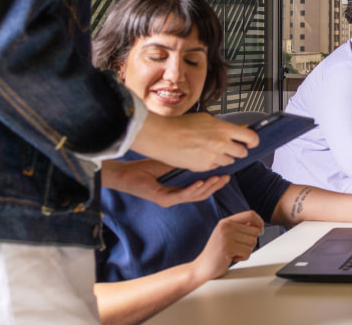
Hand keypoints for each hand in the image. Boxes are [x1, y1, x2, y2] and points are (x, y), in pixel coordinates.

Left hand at [101, 159, 228, 207]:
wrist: (125, 173)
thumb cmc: (146, 168)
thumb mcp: (171, 163)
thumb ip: (186, 163)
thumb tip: (203, 152)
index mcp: (179, 190)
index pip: (201, 189)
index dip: (214, 184)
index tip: (225, 174)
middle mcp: (176, 197)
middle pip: (201, 195)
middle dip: (215, 186)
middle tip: (226, 177)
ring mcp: (169, 199)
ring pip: (194, 196)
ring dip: (208, 188)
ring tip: (217, 178)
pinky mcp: (162, 199)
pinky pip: (181, 195)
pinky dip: (192, 189)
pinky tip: (201, 182)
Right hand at [131, 113, 259, 171]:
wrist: (162, 136)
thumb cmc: (182, 125)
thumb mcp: (207, 119)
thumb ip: (226, 126)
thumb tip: (242, 127)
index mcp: (224, 129)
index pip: (251, 137)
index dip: (253, 141)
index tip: (250, 142)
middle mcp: (222, 144)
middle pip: (242, 152)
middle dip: (238, 150)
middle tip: (230, 147)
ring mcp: (213, 157)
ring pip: (229, 162)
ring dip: (224, 157)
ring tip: (211, 150)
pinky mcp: (204, 167)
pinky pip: (215, 167)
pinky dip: (212, 163)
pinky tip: (201, 155)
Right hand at [187, 210, 263, 284]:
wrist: (202, 267)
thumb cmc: (216, 252)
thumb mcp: (226, 235)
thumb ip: (240, 228)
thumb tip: (258, 225)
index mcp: (226, 222)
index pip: (250, 214)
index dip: (259, 222)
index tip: (260, 230)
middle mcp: (226, 226)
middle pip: (255, 231)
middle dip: (251, 242)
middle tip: (239, 247)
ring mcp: (226, 236)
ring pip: (253, 242)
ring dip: (246, 251)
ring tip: (233, 252)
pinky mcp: (228, 248)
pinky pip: (248, 252)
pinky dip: (242, 258)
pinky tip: (231, 258)